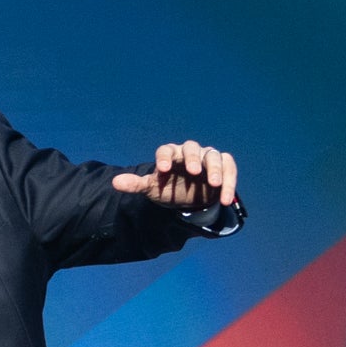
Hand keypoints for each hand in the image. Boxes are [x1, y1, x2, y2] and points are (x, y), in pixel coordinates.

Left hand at [113, 140, 237, 210]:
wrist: (189, 199)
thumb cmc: (169, 189)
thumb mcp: (153, 189)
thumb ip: (137, 185)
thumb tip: (115, 182)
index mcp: (170, 154)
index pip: (166, 150)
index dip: (164, 158)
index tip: (162, 170)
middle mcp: (189, 152)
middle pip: (191, 148)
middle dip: (192, 159)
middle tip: (194, 172)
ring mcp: (207, 157)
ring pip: (213, 156)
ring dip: (215, 170)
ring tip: (214, 185)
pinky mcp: (224, 165)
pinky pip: (229, 167)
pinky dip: (230, 181)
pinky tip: (225, 198)